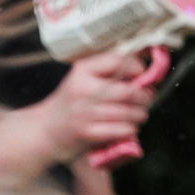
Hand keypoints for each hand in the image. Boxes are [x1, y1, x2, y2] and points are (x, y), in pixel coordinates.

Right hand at [40, 49, 157, 157]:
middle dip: (144, 96)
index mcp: (82, 70)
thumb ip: (110, 71)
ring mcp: (85, 112)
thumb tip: (144, 65)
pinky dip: (131, 129)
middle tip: (145, 98)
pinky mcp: (89, 132)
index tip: (143, 74)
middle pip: (128, 91)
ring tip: (138, 113)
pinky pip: (124, 130)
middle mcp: (82, 89)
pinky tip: (127, 126)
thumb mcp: (85, 78)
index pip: (117, 61)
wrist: (48, 128)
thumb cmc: (74, 101)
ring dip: (140, 114)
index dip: (137, 67)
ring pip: (130, 113)